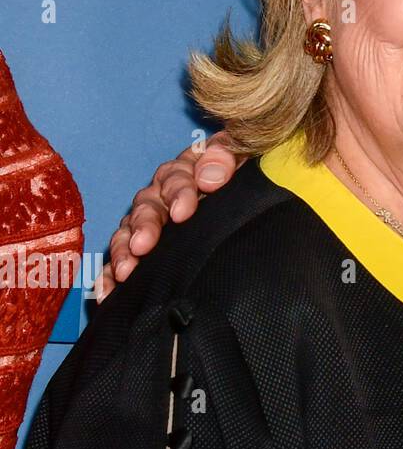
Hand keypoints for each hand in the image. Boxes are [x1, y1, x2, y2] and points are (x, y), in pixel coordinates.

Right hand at [99, 131, 243, 301]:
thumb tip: (210, 178)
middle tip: (145, 244)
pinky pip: (120, 260)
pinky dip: (109, 275)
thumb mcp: (243, 161)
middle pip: (147, 204)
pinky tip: (107, 291)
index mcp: (188, 171)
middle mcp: (164, 195)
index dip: (178, 191)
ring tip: (126, 270)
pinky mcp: (141, 250)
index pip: (176, 175)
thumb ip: (226, 157)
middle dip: (145, 224)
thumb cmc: (244, 182)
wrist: (249, 212)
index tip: (184, 212)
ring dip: (124, 250)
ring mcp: (151, 222)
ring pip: (129, 231)